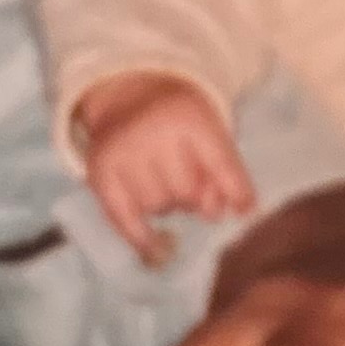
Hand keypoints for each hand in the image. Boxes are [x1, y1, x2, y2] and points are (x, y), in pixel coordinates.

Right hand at [72, 73, 259, 265]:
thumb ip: (224, 169)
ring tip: (164, 184)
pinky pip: (123, 219)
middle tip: (191, 186)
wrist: (127, 96)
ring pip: (157, 207)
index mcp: (188, 116)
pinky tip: (157, 250)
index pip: (221, 164)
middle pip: (187, 192)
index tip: (245, 211)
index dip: (236, 192)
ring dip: (168, 206)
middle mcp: (151, 132)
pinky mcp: (99, 173)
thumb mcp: (209, 128)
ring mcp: (122, 153)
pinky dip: (143, 239)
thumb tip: (230, 213)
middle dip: (195, 197)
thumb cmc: (179, 119)